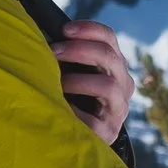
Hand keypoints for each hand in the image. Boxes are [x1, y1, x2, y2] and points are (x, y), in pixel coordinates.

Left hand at [52, 17, 132, 144]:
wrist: (77, 139)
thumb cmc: (70, 98)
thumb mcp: (74, 72)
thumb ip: (68, 54)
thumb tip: (44, 34)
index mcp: (115, 66)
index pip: (109, 38)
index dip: (89, 29)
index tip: (64, 29)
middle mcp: (123, 85)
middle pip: (110, 57)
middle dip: (79, 50)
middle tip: (54, 52)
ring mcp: (118, 110)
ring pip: (108, 86)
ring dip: (78, 80)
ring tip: (58, 83)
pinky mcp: (109, 132)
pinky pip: (94, 120)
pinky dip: (75, 111)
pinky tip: (60, 108)